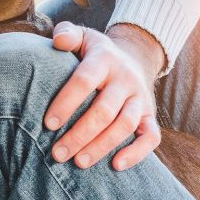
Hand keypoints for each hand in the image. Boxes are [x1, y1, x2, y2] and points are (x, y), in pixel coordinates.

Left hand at [44, 21, 164, 170]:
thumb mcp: (82, 35)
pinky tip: (115, 165)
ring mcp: (140, 98)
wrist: (131, 57)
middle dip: (79, 134)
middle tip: (57, 153)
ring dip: (101, 146)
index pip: (85, 80)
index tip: (48, 123)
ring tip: (78, 162)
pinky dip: (137, 153)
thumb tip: (58, 41)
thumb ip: (67, 34)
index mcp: (104, 59)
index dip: (67, 102)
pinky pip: (151, 137)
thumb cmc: (93, 51)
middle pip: (104, 110)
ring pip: (124, 125)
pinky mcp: (150, 115)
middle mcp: (125, 79)